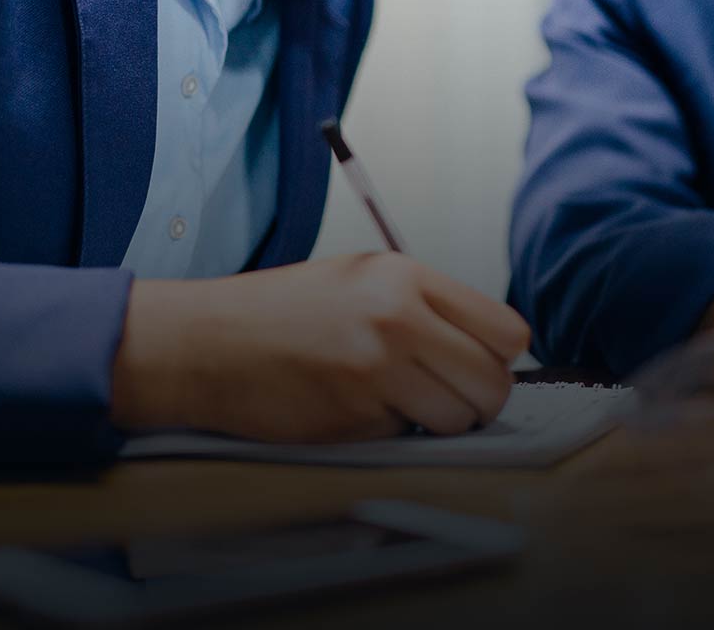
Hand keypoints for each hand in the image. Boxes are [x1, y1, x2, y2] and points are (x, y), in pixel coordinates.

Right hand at [113, 254, 530, 441]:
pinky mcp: (354, 416)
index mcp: (406, 277)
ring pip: (457, 419)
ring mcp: (377, 369)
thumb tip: (488, 349)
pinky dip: (388, 433)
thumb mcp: (360, 279)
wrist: (206, 343)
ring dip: (436, 424)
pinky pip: (405, 437)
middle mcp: (399, 318)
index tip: (477, 367)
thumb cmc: (281, 312)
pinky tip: (350, 409)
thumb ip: (423, 305)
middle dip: (478, 401)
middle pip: (493, 383)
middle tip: (447, 400)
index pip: (507, 331)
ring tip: (394, 404)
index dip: (499, 359)